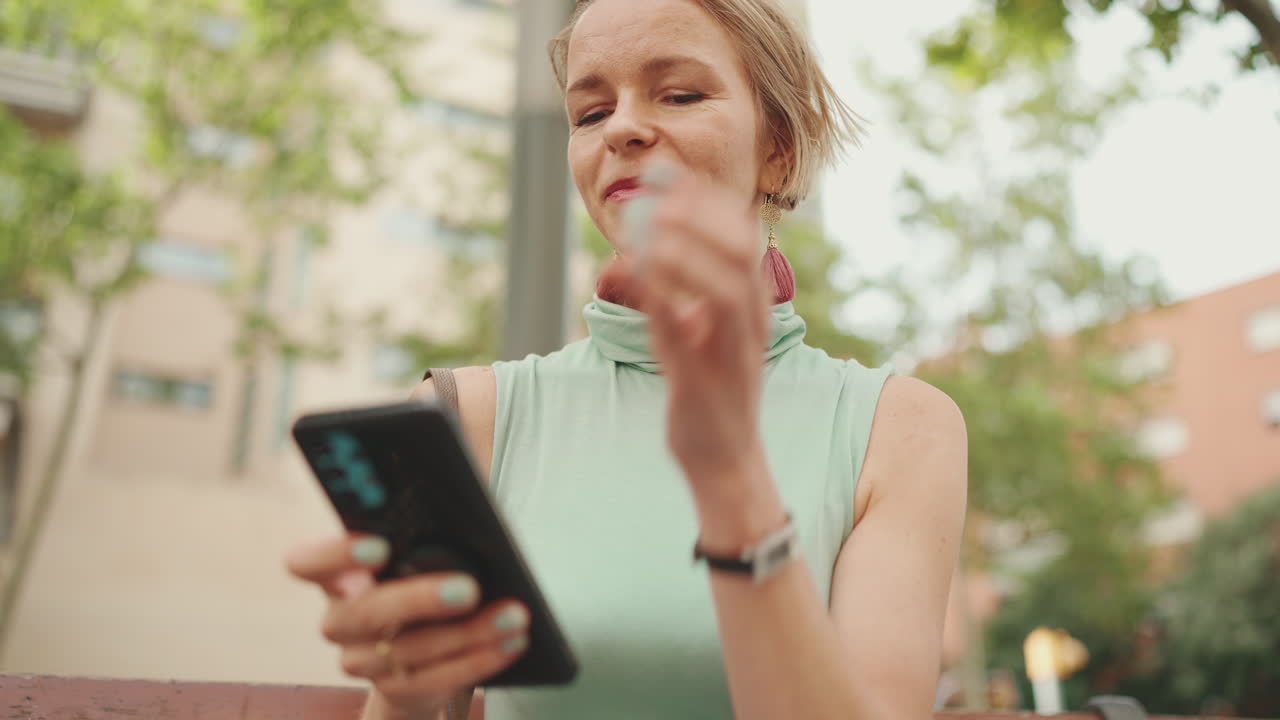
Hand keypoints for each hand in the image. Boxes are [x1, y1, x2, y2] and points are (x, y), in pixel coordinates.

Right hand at [285, 535, 528, 716]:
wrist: (421, 654)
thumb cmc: (424, 579)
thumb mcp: (420, 552)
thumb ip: (426, 527)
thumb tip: (464, 490)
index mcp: (338, 574)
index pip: (306, 563)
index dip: (336, 555)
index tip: (379, 545)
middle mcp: (340, 619)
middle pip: (365, 613)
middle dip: (419, 599)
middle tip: (469, 588)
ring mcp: (362, 659)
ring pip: (409, 650)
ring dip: (470, 633)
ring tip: (514, 614)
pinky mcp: (394, 689)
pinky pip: (435, 680)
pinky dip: (479, 659)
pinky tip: (511, 642)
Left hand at [619, 172, 771, 486]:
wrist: (723, 458)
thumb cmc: (710, 391)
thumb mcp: (699, 331)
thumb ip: (680, 290)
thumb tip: (647, 246)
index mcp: (751, 306)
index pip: (742, 237)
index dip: (707, 202)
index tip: (671, 178)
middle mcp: (750, 324)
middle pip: (741, 251)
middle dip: (700, 217)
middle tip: (656, 198)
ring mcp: (731, 352)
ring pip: (725, 287)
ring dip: (687, 252)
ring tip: (649, 229)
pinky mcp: (703, 381)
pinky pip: (688, 332)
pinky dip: (664, 297)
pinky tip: (636, 273)